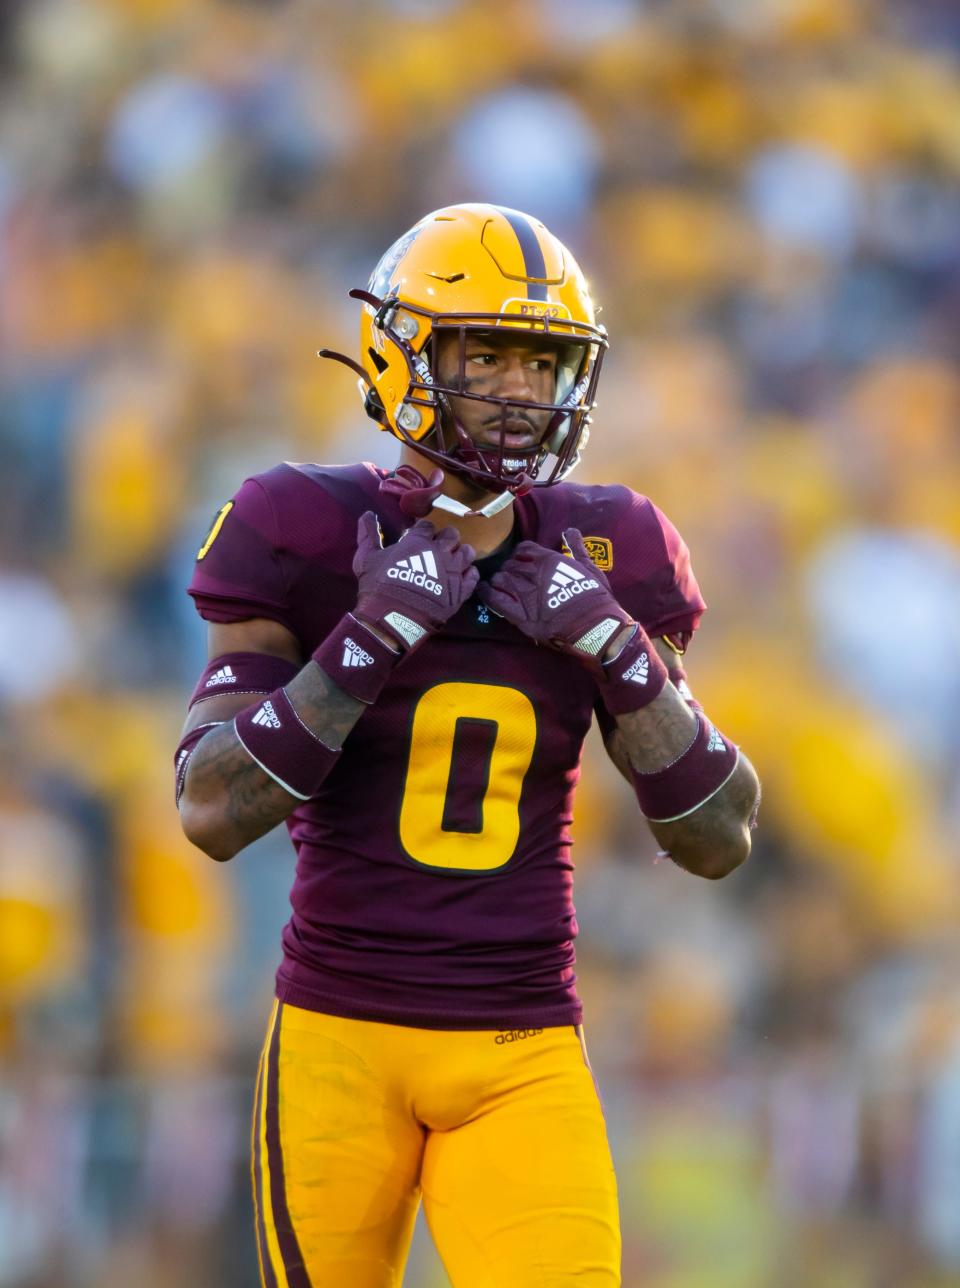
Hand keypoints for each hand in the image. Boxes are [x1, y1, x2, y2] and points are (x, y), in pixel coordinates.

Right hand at [353, 512, 478, 648]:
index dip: (423, 530)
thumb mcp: (366, 558)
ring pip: (467, 553)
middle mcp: (440, 552)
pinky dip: (469, 574)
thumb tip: (366, 513)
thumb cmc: (378, 587)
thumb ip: (368, 534)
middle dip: (446, 538)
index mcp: (419, 541)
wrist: (393, 618)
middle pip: (452, 535)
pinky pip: (473, 576)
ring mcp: (453, 571)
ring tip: (452, 561)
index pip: (428, 525)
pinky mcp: (461, 591)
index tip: (418, 538)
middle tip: (438, 548)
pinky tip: (461, 578)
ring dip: (460, 554)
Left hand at [478, 528, 631, 662]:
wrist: (594, 625)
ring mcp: (523, 593)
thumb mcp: (589, 567)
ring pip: (500, 579)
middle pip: (510, 564)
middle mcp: (532, 573)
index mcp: (548, 559)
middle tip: (513, 579)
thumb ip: (576, 548)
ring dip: (499, 581)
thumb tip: (571, 530)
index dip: (521, 555)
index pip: (524, 549)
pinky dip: (486, 593)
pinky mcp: (518, 614)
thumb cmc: (595, 597)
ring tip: (501, 587)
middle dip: (510, 570)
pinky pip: (494, 599)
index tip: (522, 561)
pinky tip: (484, 591)